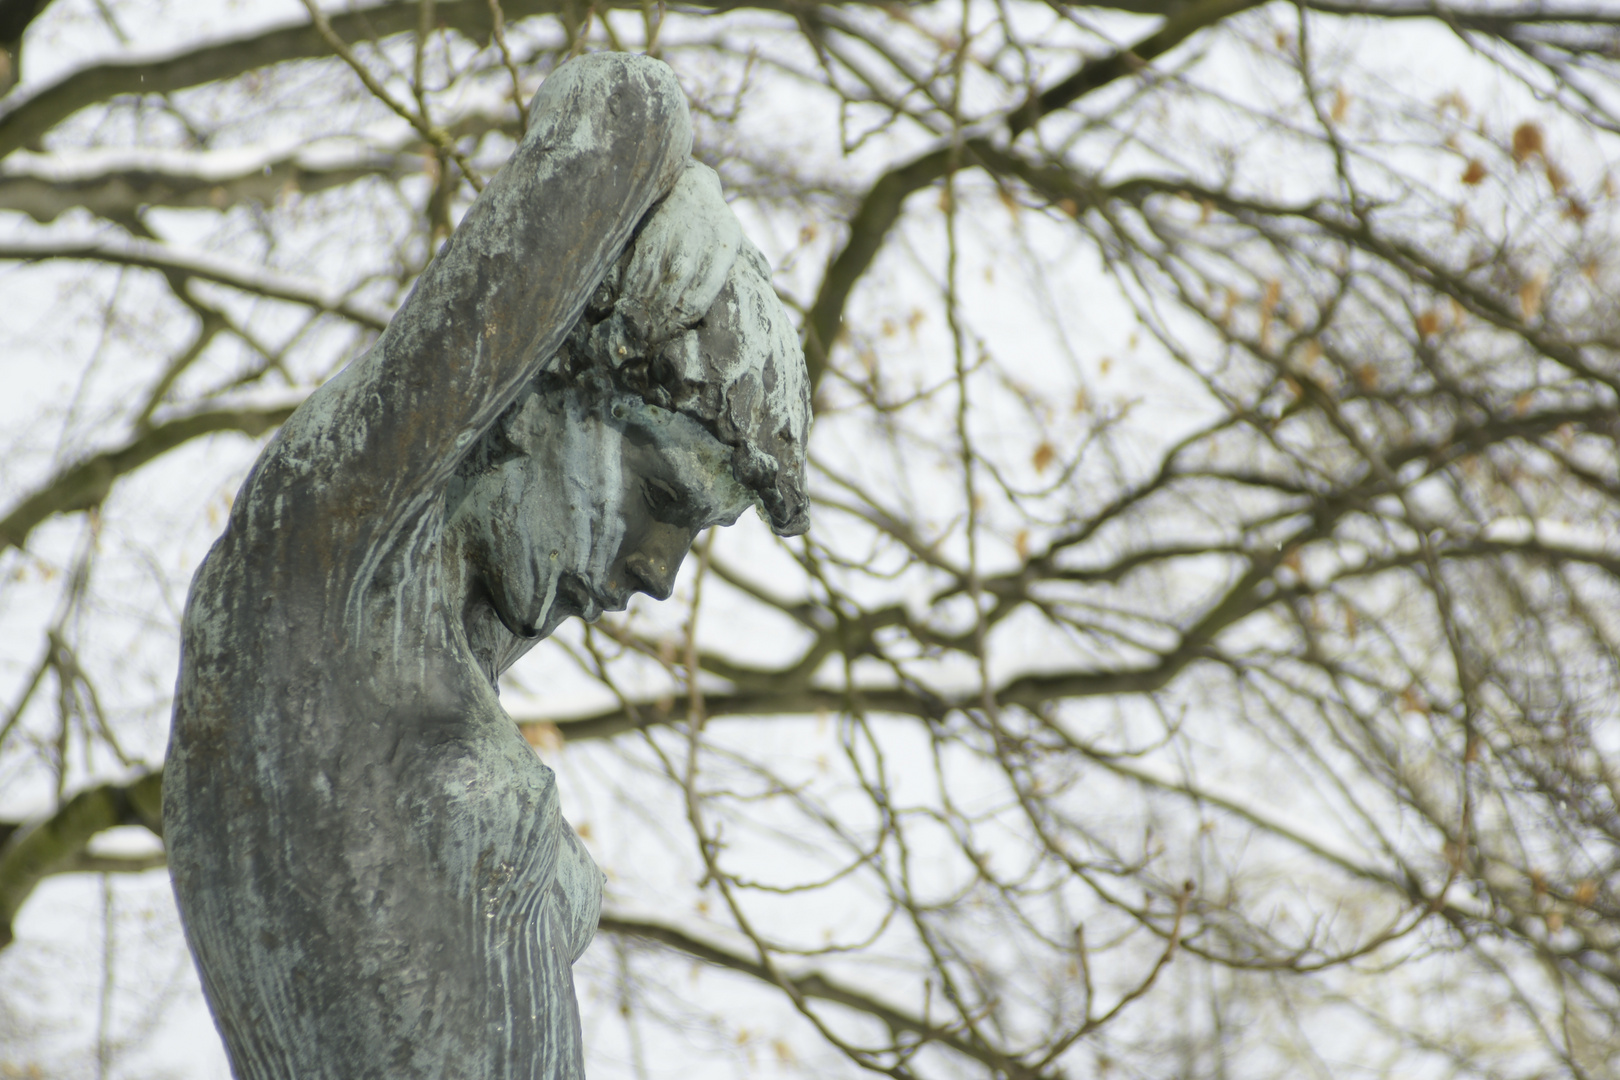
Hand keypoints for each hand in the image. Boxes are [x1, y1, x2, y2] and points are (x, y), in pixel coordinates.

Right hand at [598, 161, 741, 360]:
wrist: (691, 186)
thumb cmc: (715, 224)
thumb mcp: (733, 243)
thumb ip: (740, 270)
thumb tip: (761, 298)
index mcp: (720, 254)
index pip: (697, 301)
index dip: (682, 324)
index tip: (673, 339)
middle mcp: (694, 251)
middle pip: (673, 300)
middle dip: (660, 326)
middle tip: (651, 344)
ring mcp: (669, 245)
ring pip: (652, 290)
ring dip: (642, 315)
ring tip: (638, 334)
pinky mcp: (649, 240)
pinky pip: (636, 273)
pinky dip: (630, 294)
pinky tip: (627, 307)